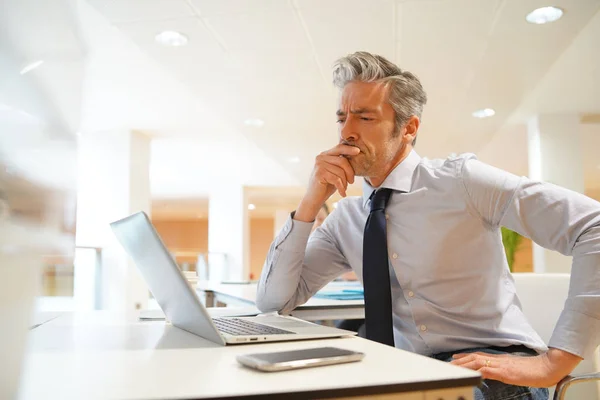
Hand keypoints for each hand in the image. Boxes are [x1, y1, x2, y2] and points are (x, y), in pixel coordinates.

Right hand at [295, 144, 358, 221]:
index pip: (339, 148)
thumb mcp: (335, 172)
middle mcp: (320, 157)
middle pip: (342, 161)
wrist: (314, 198)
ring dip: (345, 182)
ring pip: (340, 171)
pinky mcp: (319, 174)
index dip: (349, 149)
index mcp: (325, 154)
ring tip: (344, 188)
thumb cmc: (327, 185)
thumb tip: (356, 153)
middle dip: (350, 172)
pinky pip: (336, 180)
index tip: (358, 151)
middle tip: (351, 182)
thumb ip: (341, 163)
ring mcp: (319, 165)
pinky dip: (341, 188)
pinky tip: (342, 193)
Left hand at [450, 348, 581, 387]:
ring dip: (463, 364)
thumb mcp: (515, 369)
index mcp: (500, 359)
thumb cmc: (534, 369)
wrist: (547, 368)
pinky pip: (488, 370)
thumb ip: (504, 369)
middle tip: (447, 364)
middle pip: (474, 357)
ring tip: (452, 367)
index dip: (465, 357)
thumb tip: (494, 372)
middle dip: (459, 361)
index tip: (454, 359)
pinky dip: (478, 370)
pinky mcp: (506, 372)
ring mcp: (501, 365)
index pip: (478, 356)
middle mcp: (498, 360)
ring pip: (478, 361)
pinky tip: (470, 372)